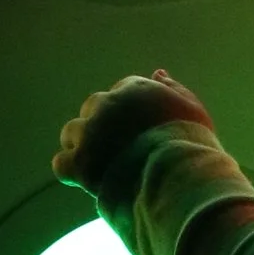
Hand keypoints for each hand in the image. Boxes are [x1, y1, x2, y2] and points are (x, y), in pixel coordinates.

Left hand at [52, 68, 212, 191]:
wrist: (178, 175)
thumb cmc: (191, 145)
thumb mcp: (192, 110)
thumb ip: (173, 89)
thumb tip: (157, 73)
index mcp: (134, 89)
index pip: (119, 94)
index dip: (124, 115)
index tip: (135, 132)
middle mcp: (108, 104)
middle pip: (92, 109)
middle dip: (100, 127)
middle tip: (117, 151)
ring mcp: (90, 132)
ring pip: (72, 133)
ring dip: (82, 146)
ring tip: (101, 166)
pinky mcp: (79, 161)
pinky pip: (61, 163)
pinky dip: (71, 171)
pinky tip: (85, 181)